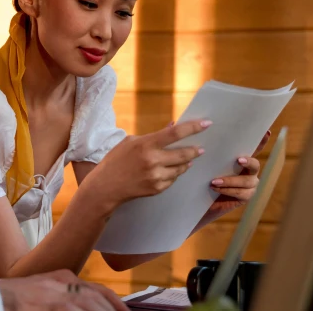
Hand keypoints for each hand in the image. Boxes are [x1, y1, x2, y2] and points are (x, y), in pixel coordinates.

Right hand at [0, 269, 124, 310]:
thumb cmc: (17, 300)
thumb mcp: (45, 291)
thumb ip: (64, 297)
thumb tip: (83, 304)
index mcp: (63, 277)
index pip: (98, 290)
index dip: (116, 303)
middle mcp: (63, 283)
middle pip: (98, 299)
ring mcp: (57, 295)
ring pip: (91, 306)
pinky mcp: (52, 305)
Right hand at [89, 120, 209, 207]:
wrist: (106, 186)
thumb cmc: (116, 160)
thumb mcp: (130, 142)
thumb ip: (153, 136)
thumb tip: (173, 127)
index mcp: (145, 145)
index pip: (175, 134)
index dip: (193, 128)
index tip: (207, 123)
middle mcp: (153, 160)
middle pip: (184, 154)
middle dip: (194, 150)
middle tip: (200, 148)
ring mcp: (156, 176)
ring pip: (181, 168)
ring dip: (186, 162)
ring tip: (187, 159)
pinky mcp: (157, 188)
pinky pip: (172, 179)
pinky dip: (173, 174)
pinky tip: (169, 170)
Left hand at [205, 130, 270, 216]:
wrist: (202, 199)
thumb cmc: (205, 178)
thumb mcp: (209, 164)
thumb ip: (214, 155)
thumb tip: (206, 139)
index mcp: (242, 160)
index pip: (253, 149)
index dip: (261, 142)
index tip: (267, 132)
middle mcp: (249, 171)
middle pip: (255, 165)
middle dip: (248, 161)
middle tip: (239, 160)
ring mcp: (250, 184)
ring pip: (247, 181)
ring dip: (230, 180)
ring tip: (214, 181)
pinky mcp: (246, 197)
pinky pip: (241, 193)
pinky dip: (227, 190)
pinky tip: (216, 188)